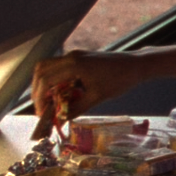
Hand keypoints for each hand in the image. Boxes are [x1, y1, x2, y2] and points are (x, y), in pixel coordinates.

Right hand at [30, 50, 147, 126]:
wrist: (137, 65)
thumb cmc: (120, 79)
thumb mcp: (97, 97)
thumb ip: (76, 108)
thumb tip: (59, 120)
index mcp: (74, 65)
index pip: (46, 80)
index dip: (39, 98)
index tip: (42, 114)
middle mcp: (71, 57)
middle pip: (41, 70)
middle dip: (37, 90)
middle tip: (42, 108)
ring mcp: (75, 56)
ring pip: (48, 67)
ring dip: (44, 84)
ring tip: (49, 102)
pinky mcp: (79, 58)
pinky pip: (59, 67)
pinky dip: (54, 80)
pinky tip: (60, 94)